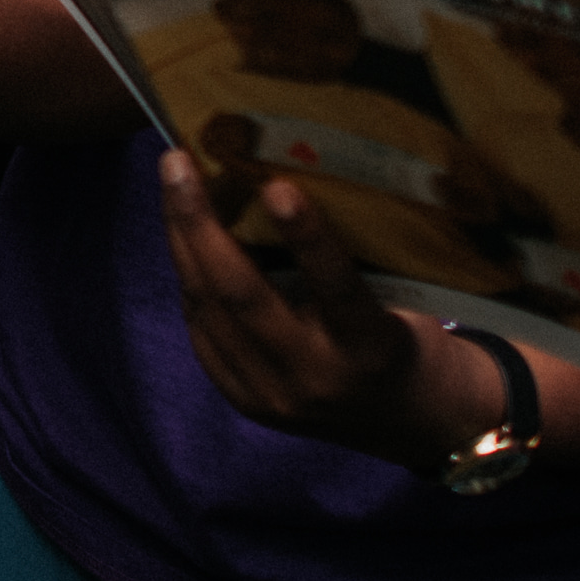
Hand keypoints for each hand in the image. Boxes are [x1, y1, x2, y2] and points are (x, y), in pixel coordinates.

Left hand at [155, 148, 497, 462]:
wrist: (406, 417)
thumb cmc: (402, 332)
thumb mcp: (397, 296)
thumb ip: (348, 255)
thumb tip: (284, 177)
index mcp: (369, 345)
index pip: (335, 287)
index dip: (305, 236)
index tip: (277, 186)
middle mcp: (316, 375)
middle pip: (244, 296)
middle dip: (201, 225)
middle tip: (178, 163)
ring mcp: (274, 395)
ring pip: (209, 310)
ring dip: (182, 242)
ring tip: (173, 184)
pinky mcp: (244, 402)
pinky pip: (202, 330)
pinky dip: (191, 278)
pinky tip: (182, 235)